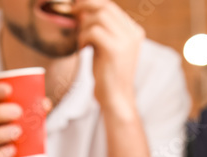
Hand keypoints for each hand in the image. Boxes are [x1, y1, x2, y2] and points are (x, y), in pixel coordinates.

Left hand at [76, 0, 143, 117]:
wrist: (116, 98)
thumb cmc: (108, 75)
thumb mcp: (107, 48)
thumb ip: (101, 30)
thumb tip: (82, 11)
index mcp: (134, 32)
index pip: (111, 7)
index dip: (92, 3)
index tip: (77, 7)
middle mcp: (133, 33)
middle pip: (105, 7)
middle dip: (85, 6)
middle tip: (72, 12)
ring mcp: (126, 40)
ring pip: (98, 17)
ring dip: (84, 27)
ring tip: (82, 42)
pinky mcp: (115, 49)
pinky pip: (93, 31)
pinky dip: (83, 38)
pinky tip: (83, 49)